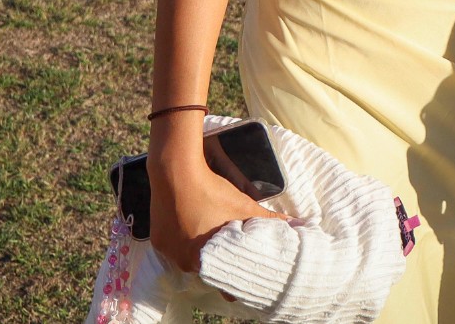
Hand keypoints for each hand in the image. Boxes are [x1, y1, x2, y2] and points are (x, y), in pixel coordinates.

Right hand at [146, 155, 285, 274]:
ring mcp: (168, 252)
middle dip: (218, 259)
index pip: (223, 282)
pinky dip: (183, 237)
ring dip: (199, 249)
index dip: (235, 278)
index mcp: (205, 261)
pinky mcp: (157, 239)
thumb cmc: (212, 192)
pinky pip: (174, 245)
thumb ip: (270, 220)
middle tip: (229, 247)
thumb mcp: (244, 206)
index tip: (243, 271)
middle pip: (205, 268)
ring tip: (211, 232)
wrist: (176, 173)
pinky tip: (192, 223)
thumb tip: (298, 225)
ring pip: (188, 257)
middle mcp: (184, 262)